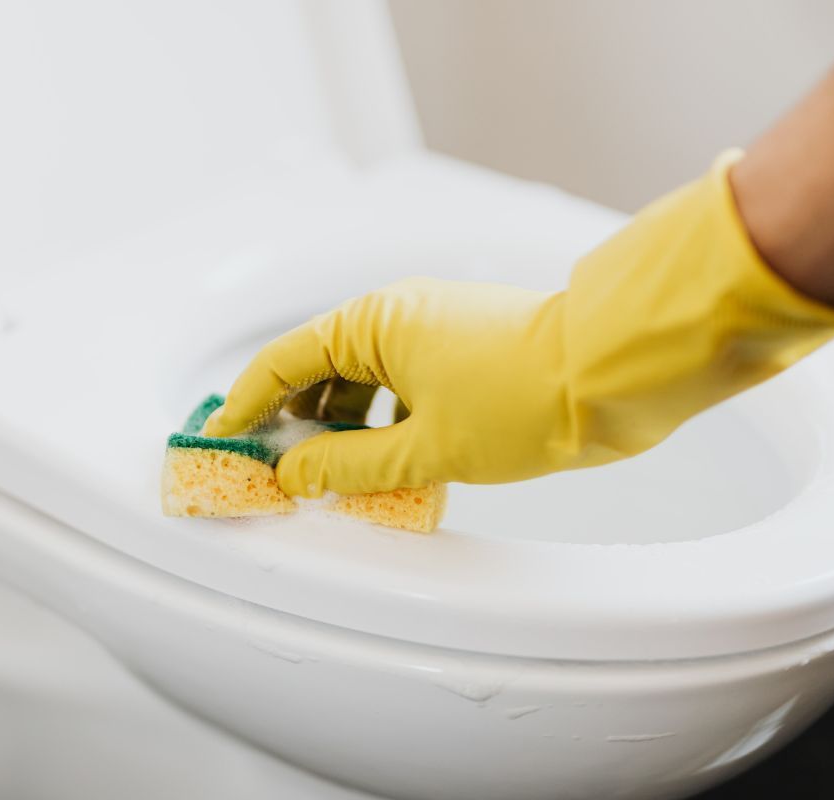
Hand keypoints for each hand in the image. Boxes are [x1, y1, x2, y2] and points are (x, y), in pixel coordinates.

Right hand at [206, 153, 833, 497]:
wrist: (614, 375)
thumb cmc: (526, 397)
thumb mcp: (423, 446)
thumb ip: (347, 465)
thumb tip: (295, 472)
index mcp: (375, 322)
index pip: (282, 362)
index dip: (245, 404)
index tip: (220, 439)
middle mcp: (398, 317)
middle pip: (319, 370)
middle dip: (294, 422)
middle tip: (276, 473)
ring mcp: (433, 333)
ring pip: (363, 383)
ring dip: (342, 429)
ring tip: (333, 479)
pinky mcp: (463, 354)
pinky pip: (401, 388)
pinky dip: (384, 425)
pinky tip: (386, 464)